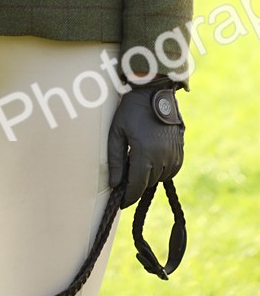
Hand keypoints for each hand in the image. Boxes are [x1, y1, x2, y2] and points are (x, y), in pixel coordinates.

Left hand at [107, 82, 184, 207]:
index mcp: (145, 154)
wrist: (154, 92)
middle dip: (137, 183)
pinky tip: (153, 160)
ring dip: (150, 176)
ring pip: (161, 177)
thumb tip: (115, 184)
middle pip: (148, 182)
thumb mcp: (117, 132)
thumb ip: (115, 159)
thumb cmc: (131, 111)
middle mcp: (162, 157)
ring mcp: (174, 154)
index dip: (129, 196)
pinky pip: (172, 169)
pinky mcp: (181, 149)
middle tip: (127, 177)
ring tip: (139, 162)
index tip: (122, 202)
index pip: (137, 185)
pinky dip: (162, 170)